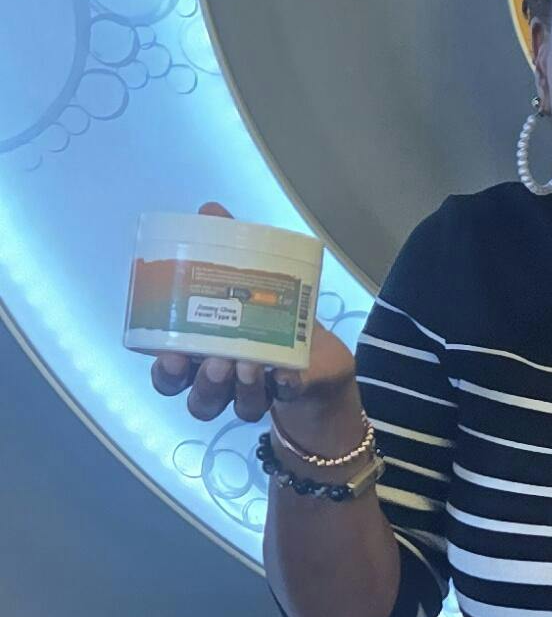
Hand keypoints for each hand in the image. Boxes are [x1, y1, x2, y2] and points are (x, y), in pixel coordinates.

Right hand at [146, 198, 358, 436]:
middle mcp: (224, 384)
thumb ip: (229, 248)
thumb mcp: (250, 276)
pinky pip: (283, 397)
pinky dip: (284, 384)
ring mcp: (257, 392)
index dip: (166, 373)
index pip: (170, 376)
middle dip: (204, 383)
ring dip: (241, 388)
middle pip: (199, 400)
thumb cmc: (270, 315)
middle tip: (216, 361)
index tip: (171, 356)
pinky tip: (288, 374)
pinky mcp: (291, 393)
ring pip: (238, 406)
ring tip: (250, 365)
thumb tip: (209, 210)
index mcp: (202, 358)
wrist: (320, 354)